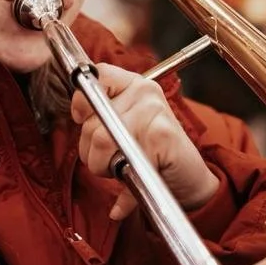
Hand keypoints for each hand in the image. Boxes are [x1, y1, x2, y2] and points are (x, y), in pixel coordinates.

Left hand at [71, 64, 218, 217]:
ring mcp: (154, 112)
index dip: (83, 102)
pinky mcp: (162, 136)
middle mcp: (145, 91)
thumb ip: (102, 113)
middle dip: (90, 151)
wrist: (189, 178)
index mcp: (135, 84)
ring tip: (123, 168)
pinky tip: (128, 189)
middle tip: (111, 160)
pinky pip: (122, 162)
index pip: (98, 76)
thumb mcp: (126, 125)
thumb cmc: (152, 153)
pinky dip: (121, 184)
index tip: (83, 121)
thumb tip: (76, 111)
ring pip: (101, 141)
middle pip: (91, 121)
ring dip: (104, 166)